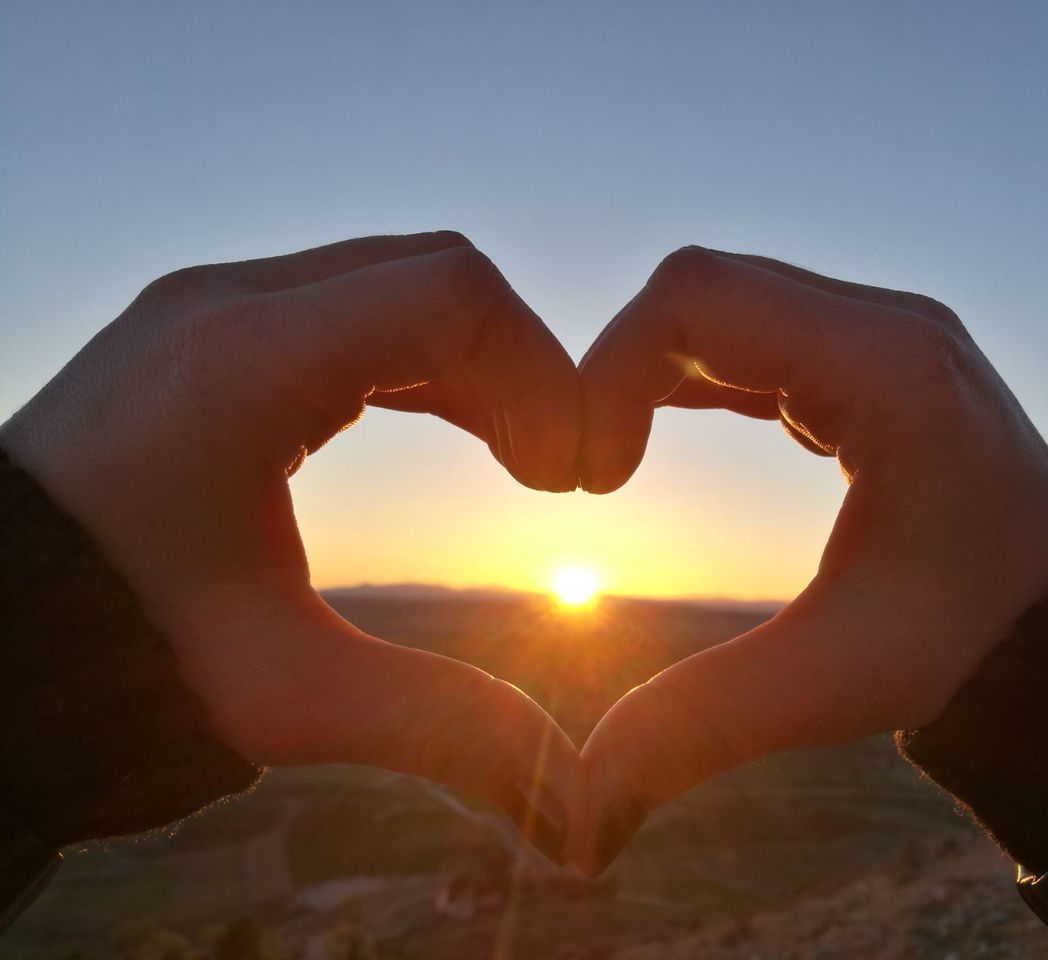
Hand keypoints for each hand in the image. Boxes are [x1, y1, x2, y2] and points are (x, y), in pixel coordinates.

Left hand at [0, 233, 582, 861]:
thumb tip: (575, 808)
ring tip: (520, 460)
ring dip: (476, 363)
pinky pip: (350, 309)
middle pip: (435, 271)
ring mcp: (209, 307)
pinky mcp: (206, 333)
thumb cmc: (114, 658)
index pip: (453, 296)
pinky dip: (421, 361)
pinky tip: (460, 428)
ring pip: (395, 282)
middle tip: (552, 474)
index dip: (543, 375)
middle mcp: (224, 304)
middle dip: (520, 364)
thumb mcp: (286, 696)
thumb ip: (441, 728)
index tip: (565, 482)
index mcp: (243, 362)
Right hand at [574, 247, 1047, 873]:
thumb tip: (578, 821)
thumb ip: (696, 727)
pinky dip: (699, 376)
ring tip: (613, 462)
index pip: (697, 297)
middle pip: (705, 286)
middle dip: (621, 368)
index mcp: (887, 368)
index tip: (590, 481)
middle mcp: (891, 327)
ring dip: (655, 371)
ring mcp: (890, 338)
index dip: (609, 371)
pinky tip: (660, 430)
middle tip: (589, 474)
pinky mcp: (881, 366)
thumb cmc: (977, 652)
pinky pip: (763, 335)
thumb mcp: (829, 681)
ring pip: (730, 303)